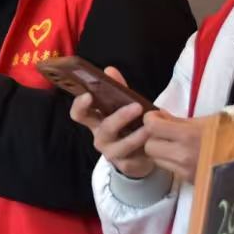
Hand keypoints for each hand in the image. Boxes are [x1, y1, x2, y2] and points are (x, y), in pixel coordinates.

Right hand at [68, 65, 155, 179]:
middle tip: (137, 107)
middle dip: (119, 118)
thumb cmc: (128, 125)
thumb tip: (109, 69)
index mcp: (95, 121)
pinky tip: (154, 139)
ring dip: (137, 135)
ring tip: (151, 126)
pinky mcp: (125, 164)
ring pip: (121, 144)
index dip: (80, 105)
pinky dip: (145, 146)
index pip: (79, 113)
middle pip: (103, 129)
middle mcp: (100, 137)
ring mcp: (111, 152)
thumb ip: (117, 88)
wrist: (138, 154)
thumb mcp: (122, 105)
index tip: (88, 95)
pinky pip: (135, 156)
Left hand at [140, 109, 208, 184]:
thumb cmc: (232, 132)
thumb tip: (159, 115)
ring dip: (160, 151)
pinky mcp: (189, 181)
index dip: (151, 119)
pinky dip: (171, 161)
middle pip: (150, 146)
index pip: (152, 127)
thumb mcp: (207, 121)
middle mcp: (183, 154)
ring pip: (157, 160)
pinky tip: (182, 155)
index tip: (157, 117)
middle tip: (163, 132)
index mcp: (188, 135)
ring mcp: (185, 170)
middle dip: (153, 137)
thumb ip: (180, 120)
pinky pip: (170, 169)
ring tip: (173, 144)